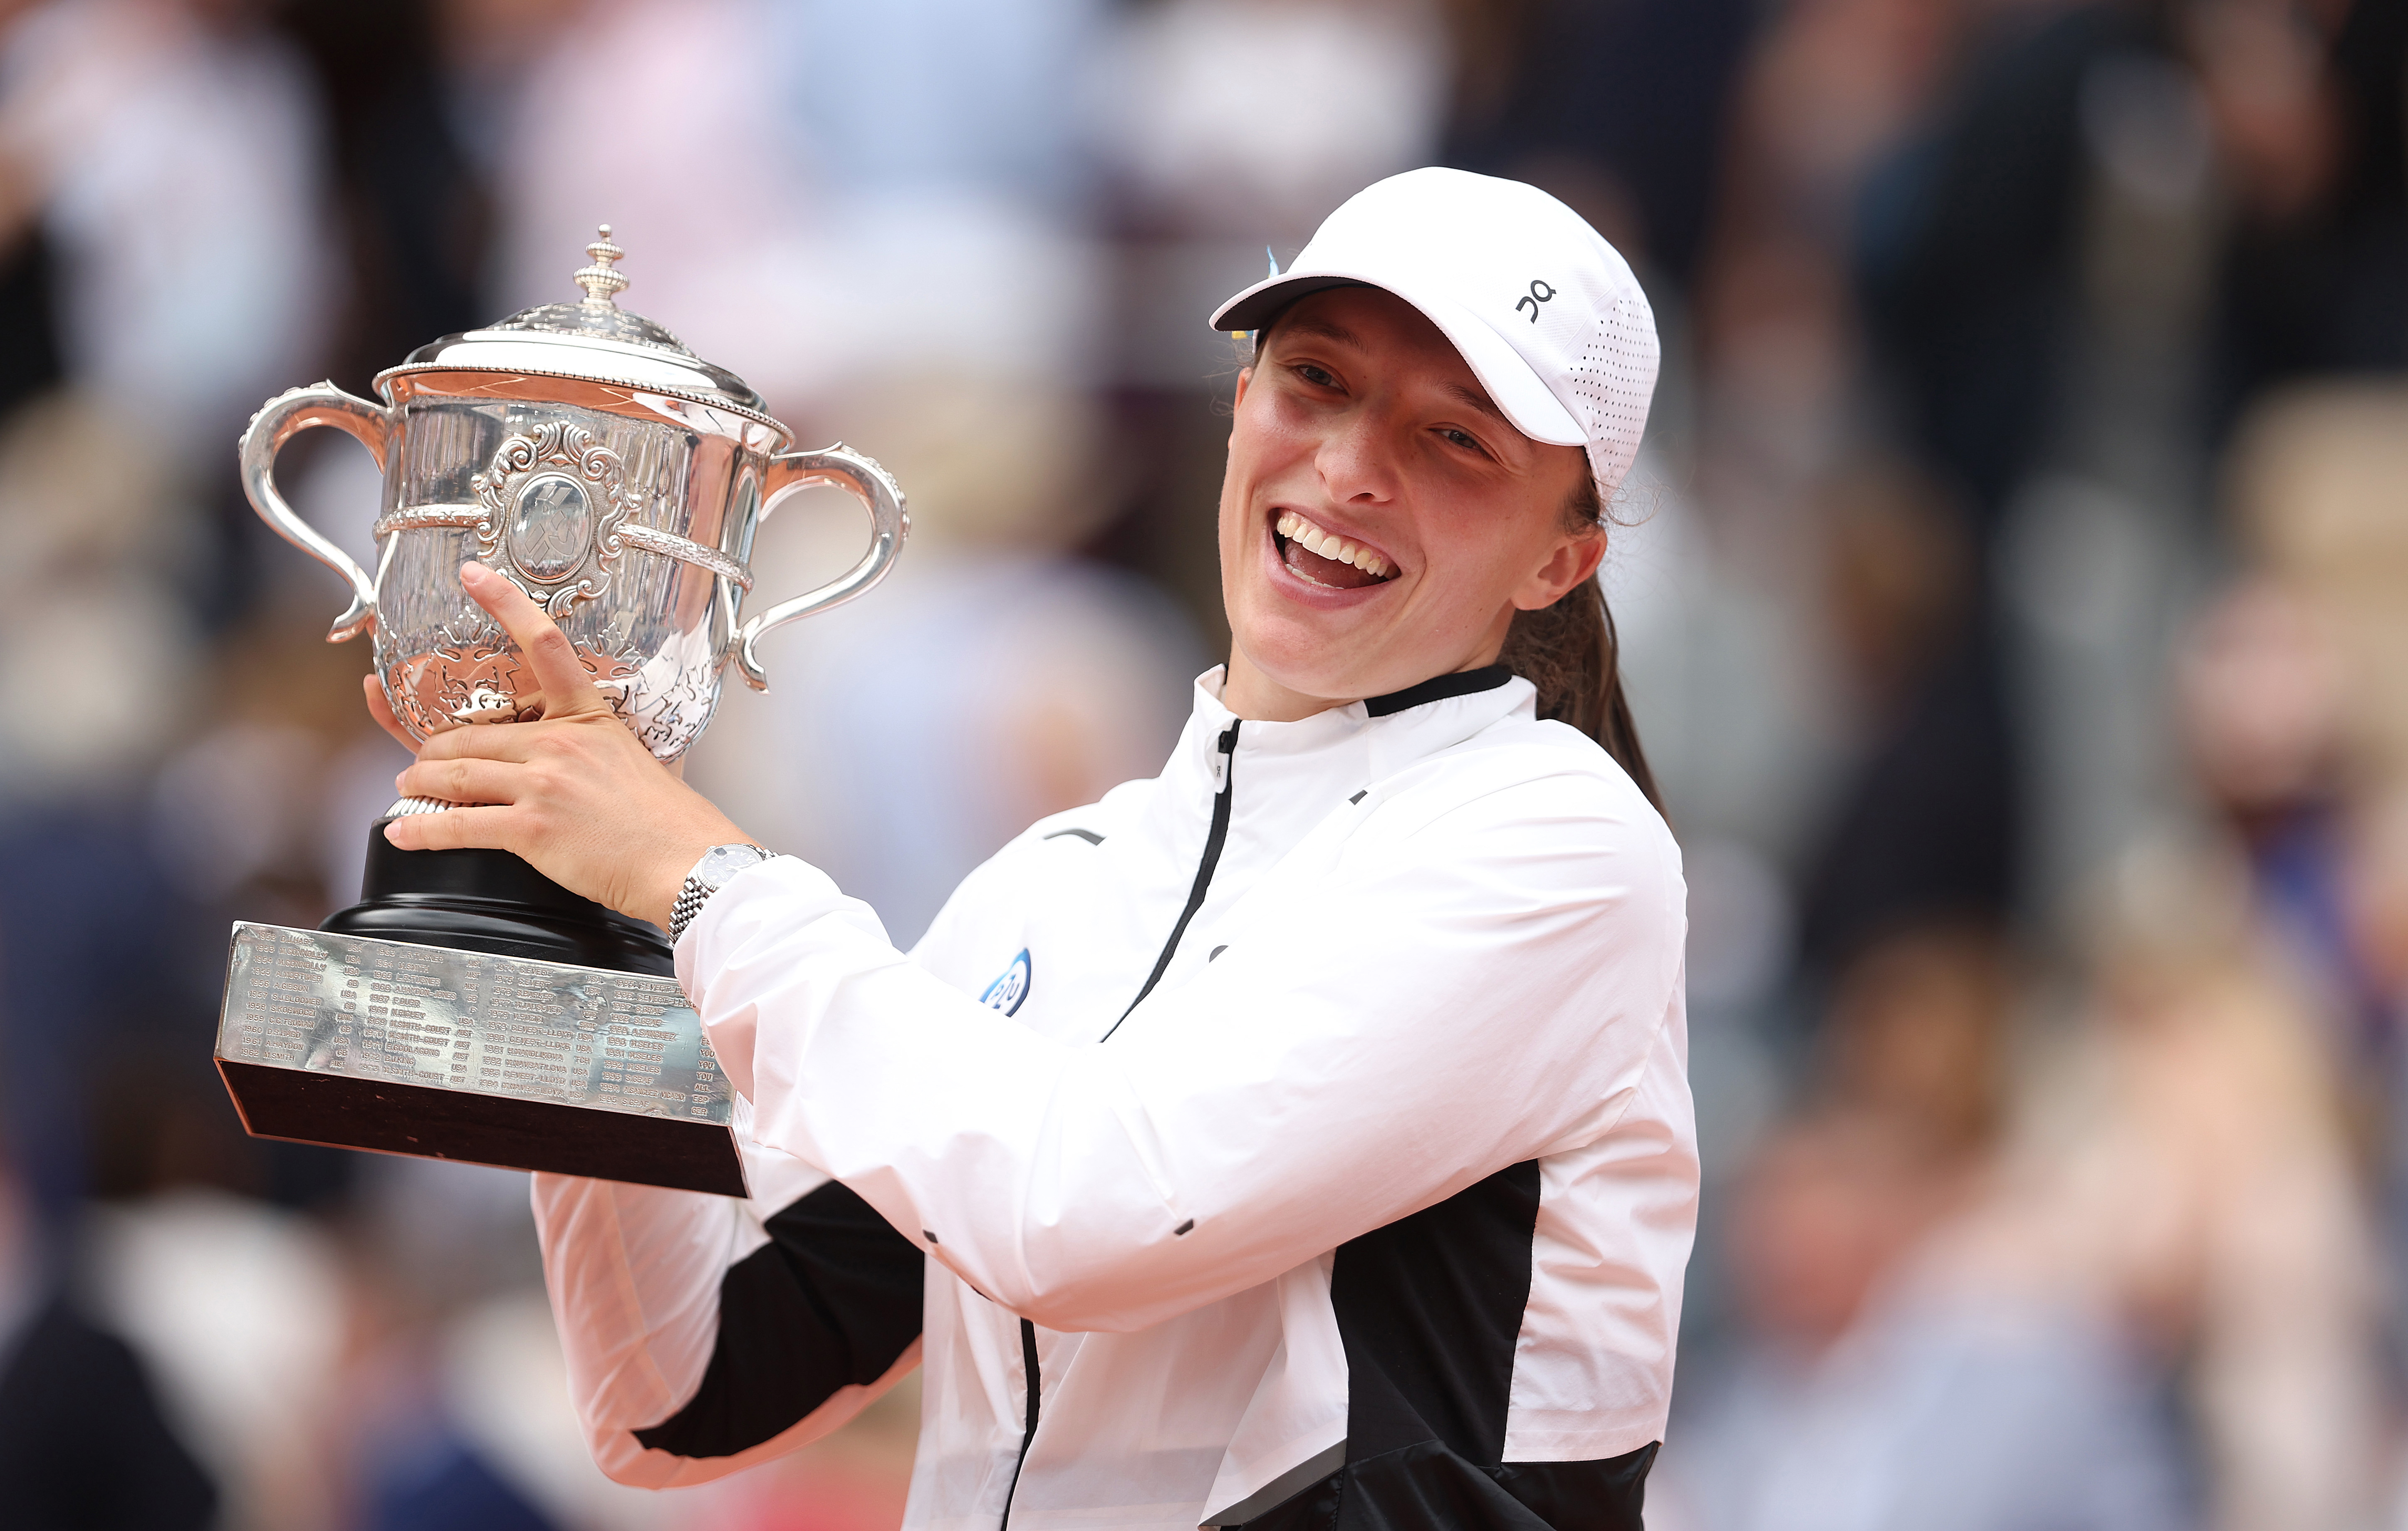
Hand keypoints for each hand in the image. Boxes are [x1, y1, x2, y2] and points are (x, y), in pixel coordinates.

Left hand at [371, 562, 754, 928]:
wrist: (688, 863)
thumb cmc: (670, 822)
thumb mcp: (640, 760)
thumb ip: (607, 748)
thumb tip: (603, 753)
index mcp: (588, 718)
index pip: (542, 644)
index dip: (502, 602)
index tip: (473, 575)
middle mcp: (559, 744)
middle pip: (470, 733)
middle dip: (432, 750)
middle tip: (421, 762)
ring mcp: (543, 784)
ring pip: (454, 774)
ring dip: (419, 784)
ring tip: (408, 790)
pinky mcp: (531, 828)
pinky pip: (457, 824)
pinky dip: (421, 829)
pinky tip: (405, 831)